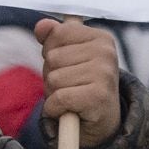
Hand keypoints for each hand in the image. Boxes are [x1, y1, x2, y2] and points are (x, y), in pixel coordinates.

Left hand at [35, 18, 121, 146]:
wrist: (103, 122)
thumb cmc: (82, 86)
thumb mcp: (69, 58)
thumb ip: (54, 37)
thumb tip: (41, 26)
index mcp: (101, 38)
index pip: (57, 34)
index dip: (53, 53)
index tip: (69, 67)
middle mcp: (106, 52)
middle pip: (52, 58)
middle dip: (52, 76)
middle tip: (71, 87)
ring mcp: (104, 74)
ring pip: (53, 79)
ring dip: (54, 94)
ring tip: (72, 99)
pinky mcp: (98, 96)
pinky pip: (58, 98)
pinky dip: (55, 109)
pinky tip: (69, 111)